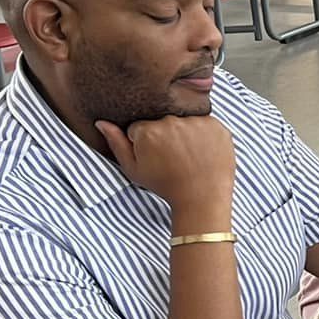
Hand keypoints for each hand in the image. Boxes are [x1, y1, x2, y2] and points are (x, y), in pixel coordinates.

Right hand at [97, 115, 235, 223]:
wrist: (202, 198)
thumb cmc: (166, 186)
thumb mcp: (134, 170)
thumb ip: (116, 144)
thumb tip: (102, 122)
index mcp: (147, 130)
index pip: (140, 126)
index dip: (145, 143)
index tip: (155, 157)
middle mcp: (171, 121)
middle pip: (162, 121)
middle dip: (165, 136)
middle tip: (173, 158)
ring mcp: (196, 121)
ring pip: (184, 120)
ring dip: (185, 133)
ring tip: (189, 156)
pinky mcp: (216, 125)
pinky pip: (205, 123)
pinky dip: (205, 135)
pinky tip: (204, 152)